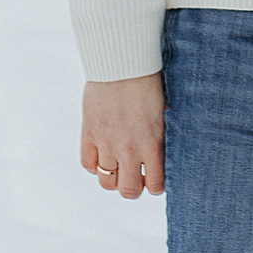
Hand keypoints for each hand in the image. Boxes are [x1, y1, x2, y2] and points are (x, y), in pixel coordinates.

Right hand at [81, 73, 165, 197]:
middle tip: (135, 177)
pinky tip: (102, 154)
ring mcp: (107, 142)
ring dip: (113, 178)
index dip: (155, 186)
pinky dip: (95, 164)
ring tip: (118, 166)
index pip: (155, 185)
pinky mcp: (89, 133)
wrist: (122, 62)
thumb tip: (164, 154)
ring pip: (107, 181)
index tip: (154, 179)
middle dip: (133, 188)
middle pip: (128, 190)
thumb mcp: (164, 112)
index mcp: (153, 143)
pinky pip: (88, 164)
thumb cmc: (149, 82)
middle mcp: (130, 148)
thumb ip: (161, 137)